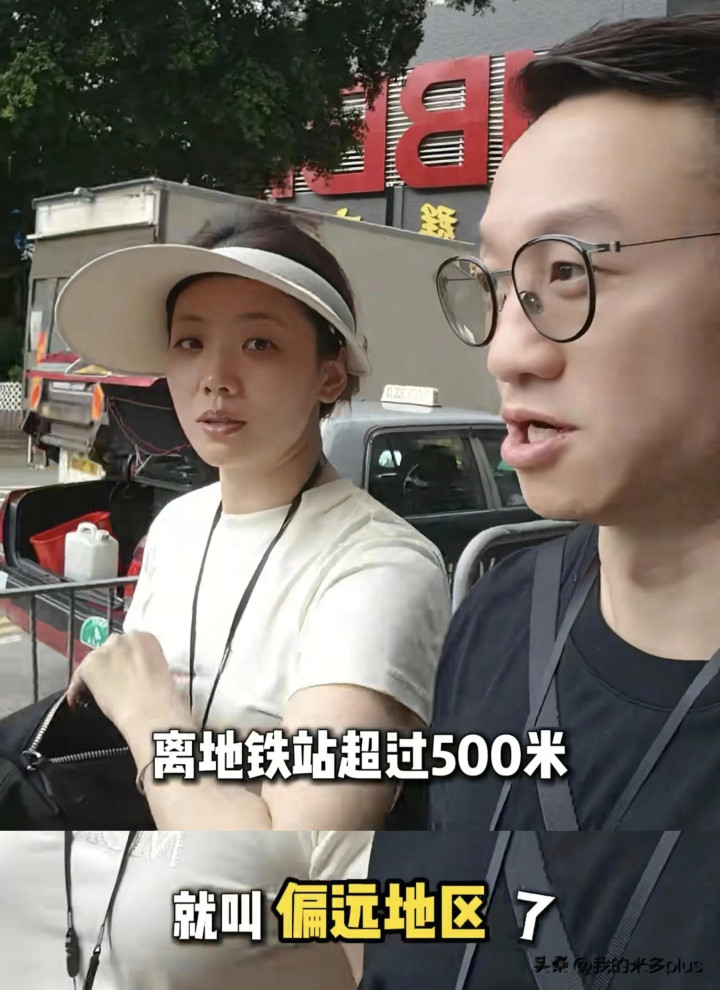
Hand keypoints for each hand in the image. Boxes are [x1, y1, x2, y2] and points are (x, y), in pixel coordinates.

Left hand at [66, 631, 188, 736]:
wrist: (152, 713)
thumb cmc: (166, 699)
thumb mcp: (164, 672)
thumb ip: (150, 665)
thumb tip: (146, 673)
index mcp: (146, 638)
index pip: (130, 643)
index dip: (129, 659)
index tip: (130, 672)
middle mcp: (124, 637)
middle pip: (111, 648)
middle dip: (113, 662)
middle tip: (117, 682)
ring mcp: (104, 650)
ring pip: (96, 660)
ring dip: (98, 672)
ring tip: (100, 692)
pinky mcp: (89, 665)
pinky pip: (79, 675)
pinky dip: (78, 687)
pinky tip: (78, 700)